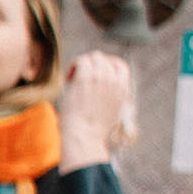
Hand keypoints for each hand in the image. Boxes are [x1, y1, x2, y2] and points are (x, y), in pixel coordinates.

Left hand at [58, 52, 132, 169]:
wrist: (84, 136)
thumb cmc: (93, 130)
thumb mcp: (110, 113)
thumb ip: (110, 98)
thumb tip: (103, 92)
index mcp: (123, 89)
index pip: (120, 66)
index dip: (106, 65)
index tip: (94, 74)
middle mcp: (114, 81)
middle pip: (105, 59)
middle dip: (92, 65)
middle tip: (80, 78)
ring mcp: (101, 78)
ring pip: (94, 57)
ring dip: (82, 64)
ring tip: (74, 78)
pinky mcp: (86, 79)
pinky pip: (82, 60)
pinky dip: (74, 66)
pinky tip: (69, 78)